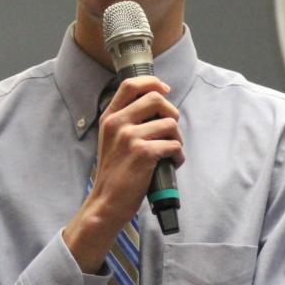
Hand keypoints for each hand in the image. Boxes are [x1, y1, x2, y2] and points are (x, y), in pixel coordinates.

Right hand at [63, 75, 182, 272]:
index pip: (131, 84)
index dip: (153, 82)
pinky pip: (173, 144)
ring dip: (178, 138)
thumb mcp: (111, 140)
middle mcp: (118, 123)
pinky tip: (172, 164)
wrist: (106, 202)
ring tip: (172, 152)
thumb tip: (157, 107)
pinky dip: (178, 155)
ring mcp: (129, 137)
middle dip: (172, 113)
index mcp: (110, 117)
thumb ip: (127, 121)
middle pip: (156, 98)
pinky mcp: (143, 153)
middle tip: (171, 130)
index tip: (165, 90)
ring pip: (170, 123)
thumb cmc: (114, 173)